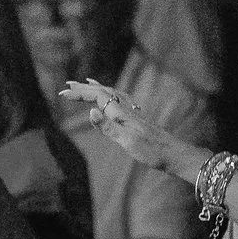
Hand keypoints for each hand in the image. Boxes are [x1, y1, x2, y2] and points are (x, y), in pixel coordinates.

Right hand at [62, 79, 212, 183]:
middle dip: (84, 89)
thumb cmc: (152, 151)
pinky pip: (120, 102)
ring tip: (86, 84)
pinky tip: (111, 100)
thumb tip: (90, 111)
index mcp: (121, 114)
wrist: (174, 154)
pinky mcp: (137, 120)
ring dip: (97, 89)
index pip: (97, 96)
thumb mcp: (127, 141)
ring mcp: (132, 114)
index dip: (80, 93)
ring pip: (112, 95)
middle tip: (67, 86)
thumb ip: (108, 127)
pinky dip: (111, 96)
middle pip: (103, 93)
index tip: (62, 93)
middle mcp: (126, 110)